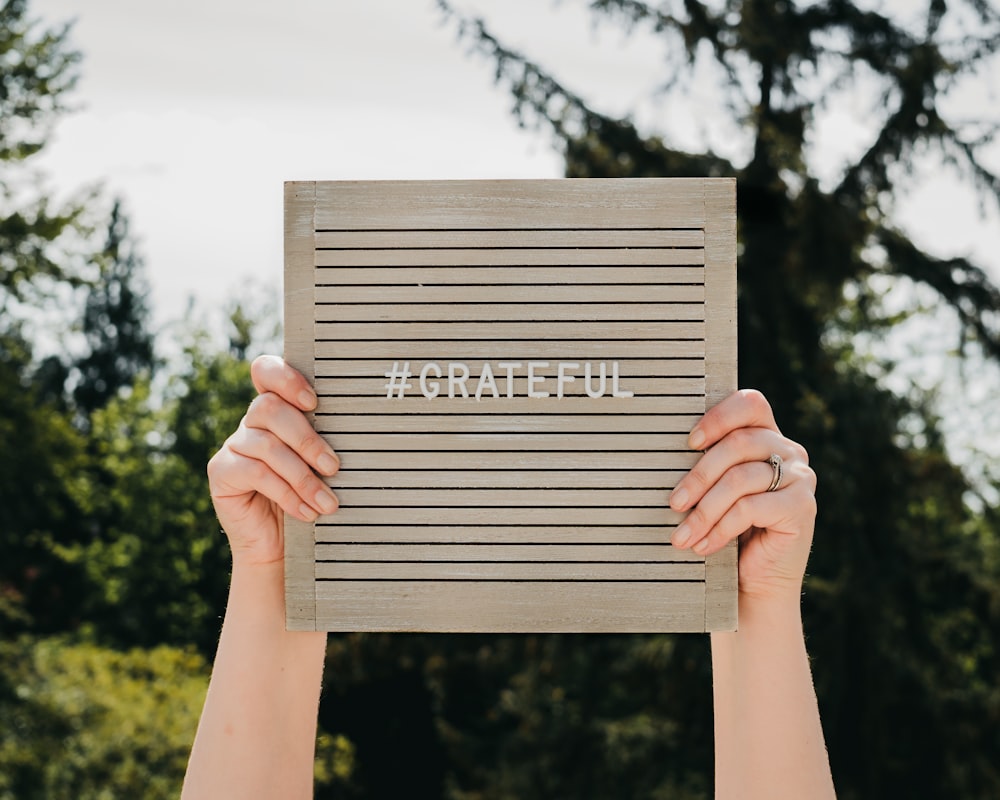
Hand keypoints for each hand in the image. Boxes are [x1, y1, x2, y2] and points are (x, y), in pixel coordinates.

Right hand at [207, 355, 339, 566]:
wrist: (282, 547)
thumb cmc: (311, 499)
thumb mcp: (322, 467)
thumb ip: (328, 441)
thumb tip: (362, 431)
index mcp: (277, 410)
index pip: (266, 372)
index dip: (285, 379)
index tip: (314, 402)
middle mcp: (252, 422)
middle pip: (269, 408)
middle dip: (306, 439)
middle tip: (334, 467)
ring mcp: (234, 445)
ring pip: (266, 445)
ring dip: (302, 475)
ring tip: (327, 502)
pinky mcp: (221, 471)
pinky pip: (255, 472)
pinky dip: (286, 493)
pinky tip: (307, 512)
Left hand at [668, 390, 816, 602]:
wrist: (758, 583)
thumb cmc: (730, 533)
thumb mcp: (716, 492)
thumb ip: (707, 467)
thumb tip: (662, 455)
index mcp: (768, 438)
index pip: (751, 404)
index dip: (719, 416)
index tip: (689, 442)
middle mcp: (790, 451)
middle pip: (739, 443)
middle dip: (699, 475)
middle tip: (674, 503)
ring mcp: (800, 478)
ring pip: (740, 478)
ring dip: (704, 510)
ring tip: (682, 534)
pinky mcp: (802, 507)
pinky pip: (750, 508)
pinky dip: (720, 528)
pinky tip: (703, 545)